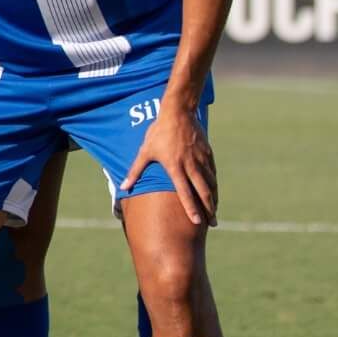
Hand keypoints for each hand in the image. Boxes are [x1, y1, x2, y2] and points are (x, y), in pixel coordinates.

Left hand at [122, 103, 216, 227]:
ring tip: (214, 212)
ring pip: (211, 184)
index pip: (185, 193)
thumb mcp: (144, 152)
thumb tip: (123, 187)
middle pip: (203, 192)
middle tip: (213, 224)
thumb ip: (135, 171)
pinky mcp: (208, 154)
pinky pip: (213, 173)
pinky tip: (214, 193)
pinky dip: (214, 185)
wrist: (178, 113)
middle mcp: (191, 165)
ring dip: (214, 199)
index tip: (197, 222)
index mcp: (175, 167)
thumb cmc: (158, 133)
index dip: (191, 208)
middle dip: (209, 210)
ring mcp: (201, 160)